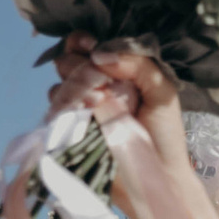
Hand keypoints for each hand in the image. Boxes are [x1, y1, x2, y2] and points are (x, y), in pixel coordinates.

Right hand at [51, 44, 192, 181]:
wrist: (159, 176)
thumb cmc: (165, 133)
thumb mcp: (162, 90)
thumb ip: (137, 63)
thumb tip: (99, 54)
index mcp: (113, 72)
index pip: (84, 46)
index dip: (81, 42)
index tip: (90, 48)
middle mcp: (92, 88)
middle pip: (66, 62)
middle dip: (80, 68)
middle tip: (101, 82)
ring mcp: (79, 110)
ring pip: (58, 86)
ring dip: (75, 89)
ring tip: (98, 102)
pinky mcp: (69, 132)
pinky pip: (54, 112)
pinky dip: (66, 108)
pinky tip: (86, 112)